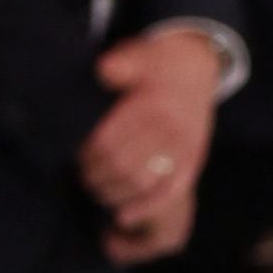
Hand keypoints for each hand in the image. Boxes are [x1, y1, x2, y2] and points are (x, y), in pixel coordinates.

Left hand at [83, 19, 220, 259]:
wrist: (196, 69)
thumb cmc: (155, 65)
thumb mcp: (138, 56)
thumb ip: (121, 64)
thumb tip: (104, 69)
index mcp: (153, 105)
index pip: (109, 142)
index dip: (87, 155)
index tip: (75, 155)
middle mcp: (171, 129)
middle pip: (122, 165)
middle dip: (95, 176)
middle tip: (81, 175)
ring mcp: (184, 148)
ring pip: (142, 182)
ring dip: (112, 192)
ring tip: (96, 189)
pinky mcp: (192, 162)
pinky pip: (169, 192)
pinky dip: (144, 208)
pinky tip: (122, 217)